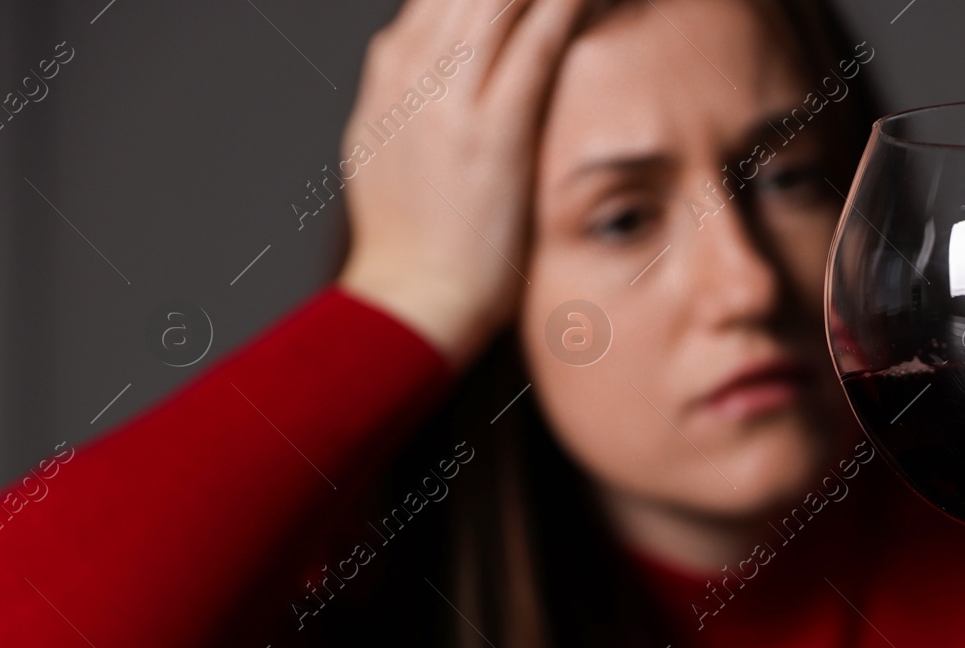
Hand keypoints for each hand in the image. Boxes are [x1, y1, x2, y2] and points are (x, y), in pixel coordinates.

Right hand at [336, 0, 589, 367]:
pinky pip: (539, 39)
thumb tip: (436, 77)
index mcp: (393, 69)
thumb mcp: (391, 152)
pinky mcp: (494, 127)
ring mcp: (451, 95)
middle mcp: (415, 66)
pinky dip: (572, 7)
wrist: (413, 300)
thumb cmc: (413, 244)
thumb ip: (415, 103)